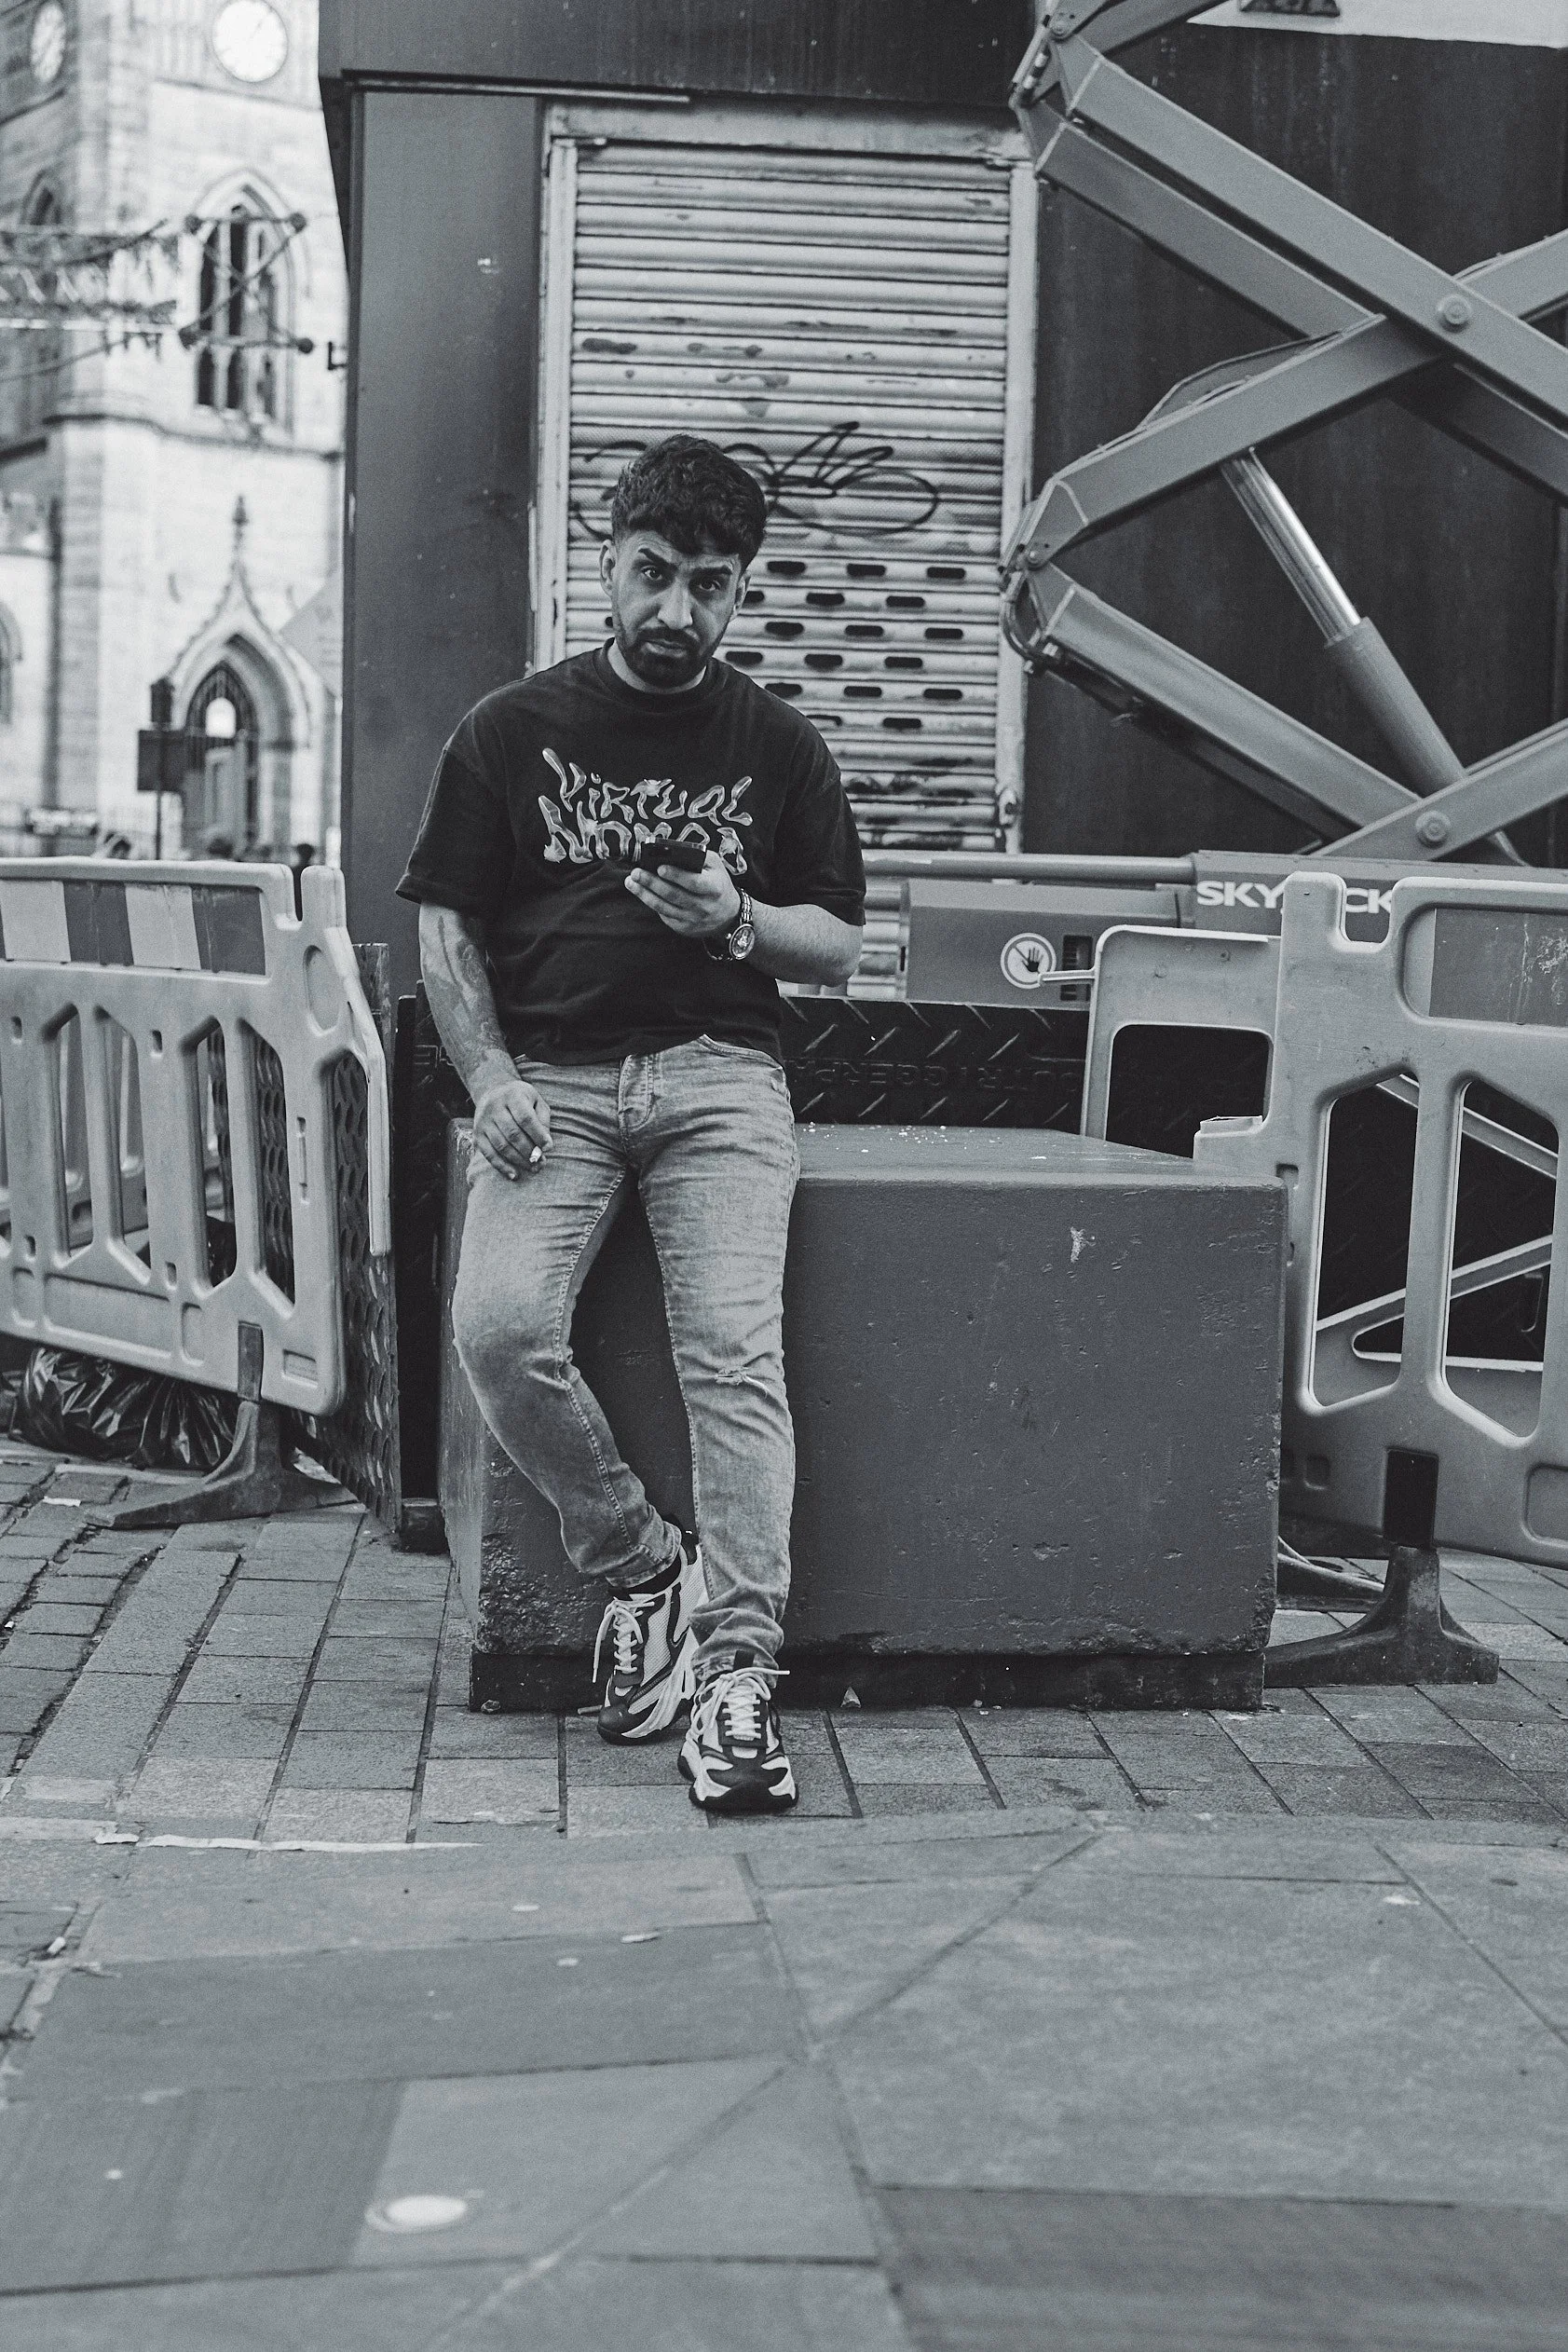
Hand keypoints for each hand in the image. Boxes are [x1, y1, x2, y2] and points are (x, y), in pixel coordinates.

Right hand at [471, 1076, 551, 1179]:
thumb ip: (542, 1120)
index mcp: (512, 1096)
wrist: (493, 1091)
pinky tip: (514, 1175)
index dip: (537, 1134)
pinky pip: (489, 1153)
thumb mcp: (536, 1101)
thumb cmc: (521, 1099)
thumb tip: (545, 1145)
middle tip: (541, 1163)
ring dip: (518, 1160)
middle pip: (513, 1134)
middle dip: (529, 1151)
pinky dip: (502, 1166)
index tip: (548, 1148)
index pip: (525, 1118)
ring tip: (533, 1168)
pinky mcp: (477, 1134)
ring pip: (501, 1145)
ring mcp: (483, 1121)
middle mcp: (494, 1107)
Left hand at [625, 851, 740, 939]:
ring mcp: (693, 920)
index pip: (694, 883)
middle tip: (636, 873)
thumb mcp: (716, 866)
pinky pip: (665, 915)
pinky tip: (642, 893)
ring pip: (664, 907)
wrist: (728, 914)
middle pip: (674, 895)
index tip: (660, 868)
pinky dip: (651, 904)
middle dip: (652, 883)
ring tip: (631, 882)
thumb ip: (699, 856)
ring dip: (645, 895)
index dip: (677, 876)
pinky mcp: (684, 928)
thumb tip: (673, 850)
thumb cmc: (718, 883)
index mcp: (714, 888)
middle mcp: (704, 906)